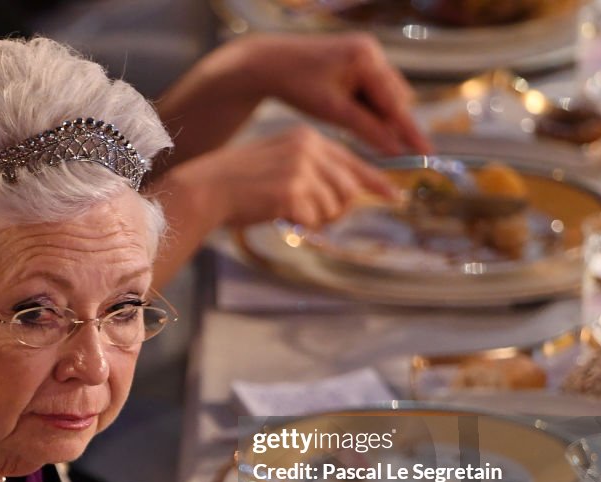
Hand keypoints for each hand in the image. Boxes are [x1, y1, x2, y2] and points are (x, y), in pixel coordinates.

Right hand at [164, 125, 395, 230]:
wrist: (207, 188)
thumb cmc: (239, 183)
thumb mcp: (280, 163)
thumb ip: (313, 172)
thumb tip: (347, 195)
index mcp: (306, 137)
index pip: (352, 160)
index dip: (374, 181)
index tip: (392, 196)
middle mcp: (308, 148)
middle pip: (348, 187)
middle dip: (338, 209)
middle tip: (315, 217)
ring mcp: (301, 169)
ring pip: (334, 206)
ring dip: (317, 219)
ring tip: (292, 215)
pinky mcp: (292, 191)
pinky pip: (314, 219)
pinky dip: (300, 225)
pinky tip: (280, 217)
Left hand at [235, 32, 430, 155]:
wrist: (270, 62)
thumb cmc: (297, 85)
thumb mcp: (332, 111)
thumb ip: (366, 129)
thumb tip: (395, 151)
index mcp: (365, 58)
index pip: (394, 103)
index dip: (409, 131)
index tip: (427, 152)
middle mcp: (371, 51)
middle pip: (393, 98)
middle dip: (389, 123)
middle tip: (386, 150)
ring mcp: (365, 53)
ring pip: (383, 95)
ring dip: (376, 116)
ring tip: (355, 130)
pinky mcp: (357, 59)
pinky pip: (371, 89)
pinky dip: (366, 107)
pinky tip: (350, 116)